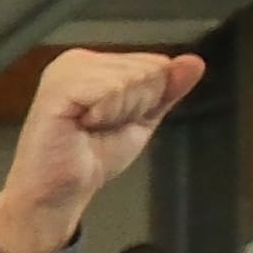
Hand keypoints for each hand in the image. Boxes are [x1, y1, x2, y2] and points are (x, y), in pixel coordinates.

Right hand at [0, 49, 205, 252]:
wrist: (58, 193)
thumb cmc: (91, 156)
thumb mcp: (141, 120)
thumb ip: (167, 90)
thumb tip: (194, 62)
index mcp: (95, 62)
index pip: (155, 63)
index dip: (147, 99)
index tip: (114, 120)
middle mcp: (78, 59)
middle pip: (146, 69)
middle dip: (134, 105)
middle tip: (99, 127)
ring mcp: (65, 70)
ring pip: (131, 78)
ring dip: (119, 112)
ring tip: (89, 127)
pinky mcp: (59, 86)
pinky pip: (110, 90)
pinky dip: (106, 114)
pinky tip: (81, 125)